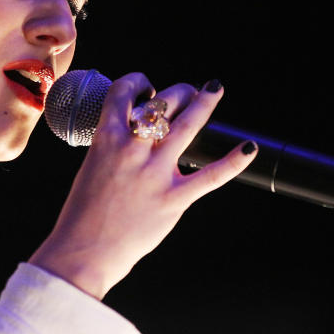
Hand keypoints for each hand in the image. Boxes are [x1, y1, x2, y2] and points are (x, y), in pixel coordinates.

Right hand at [29, 73, 257, 299]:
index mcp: (106, 139)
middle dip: (177, 92)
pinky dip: (234, 161)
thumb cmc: (84, 212)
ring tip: (214, 89)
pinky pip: (211, 175)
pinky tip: (249, 147)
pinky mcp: (174, 199)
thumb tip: (143, 131)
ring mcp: (155, 174)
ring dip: (204, 103)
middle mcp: (132, 150)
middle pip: (162, 103)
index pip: (124, 92)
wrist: (84, 251)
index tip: (146, 88)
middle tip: (186, 92)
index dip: (137, 82)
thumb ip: (116, 146)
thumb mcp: (93, 165)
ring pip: (187, 125)